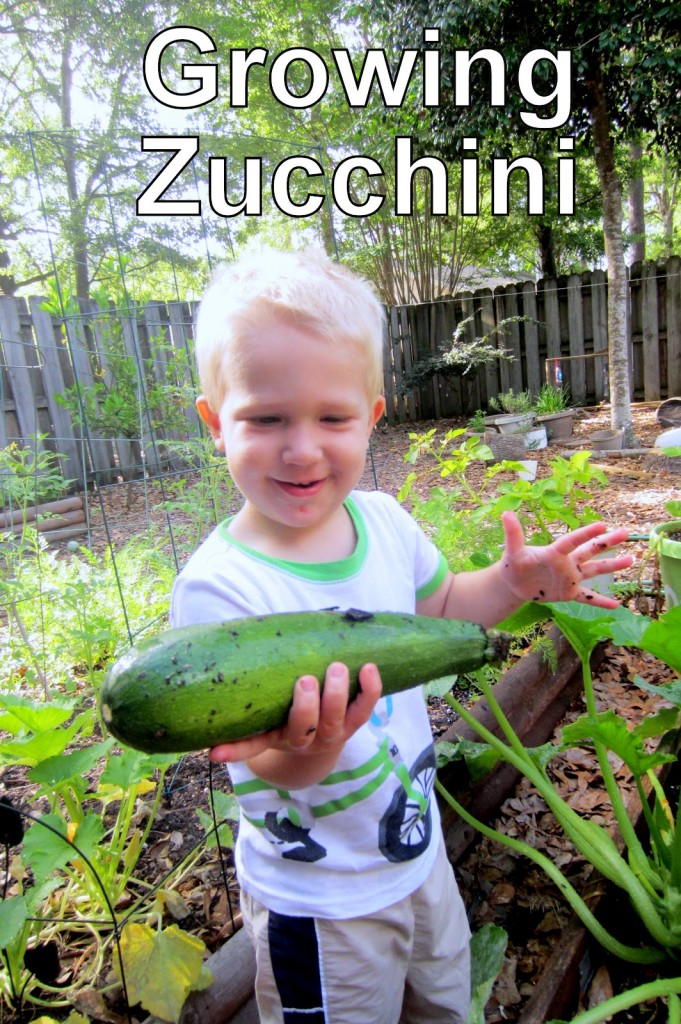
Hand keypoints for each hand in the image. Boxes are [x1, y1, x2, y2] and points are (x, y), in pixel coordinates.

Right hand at [208, 661, 382, 773]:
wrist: (319, 740)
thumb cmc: (284, 711)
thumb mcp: (267, 708)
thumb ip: (252, 685)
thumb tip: (222, 648)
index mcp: (275, 737)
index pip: (251, 745)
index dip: (234, 750)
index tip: (214, 752)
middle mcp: (302, 740)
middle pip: (304, 729)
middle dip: (306, 707)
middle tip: (305, 680)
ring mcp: (331, 734)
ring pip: (336, 720)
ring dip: (337, 695)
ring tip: (336, 667)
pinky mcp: (354, 724)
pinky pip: (365, 710)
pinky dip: (370, 690)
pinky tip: (369, 667)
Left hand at [499, 510, 632, 609]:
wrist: (514, 583)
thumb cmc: (513, 564)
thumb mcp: (512, 552)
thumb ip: (513, 534)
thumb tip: (506, 513)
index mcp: (555, 552)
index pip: (572, 541)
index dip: (586, 534)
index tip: (602, 525)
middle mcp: (567, 563)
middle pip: (590, 550)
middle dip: (608, 542)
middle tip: (626, 532)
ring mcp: (570, 577)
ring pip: (595, 570)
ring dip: (612, 566)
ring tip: (630, 560)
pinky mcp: (569, 592)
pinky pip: (587, 597)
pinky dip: (600, 601)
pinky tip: (616, 606)